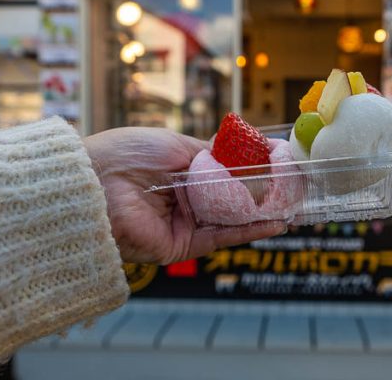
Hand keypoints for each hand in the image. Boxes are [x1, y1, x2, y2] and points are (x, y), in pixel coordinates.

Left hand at [83, 127, 285, 264]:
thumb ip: (211, 154)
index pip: (222, 172)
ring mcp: (183, 223)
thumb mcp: (176, 144)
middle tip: (295, 187)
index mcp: (178, 170)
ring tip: (294, 204)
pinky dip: (250, 230)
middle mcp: (182, 198)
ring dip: (264, 213)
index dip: (250, 169)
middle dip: (263, 193)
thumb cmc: (127, 154)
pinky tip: (275, 222)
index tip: (279, 163)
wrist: (96, 184)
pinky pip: (222, 237)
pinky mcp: (182, 245)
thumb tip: (242, 155)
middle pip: (231, 197)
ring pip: (232, 218)